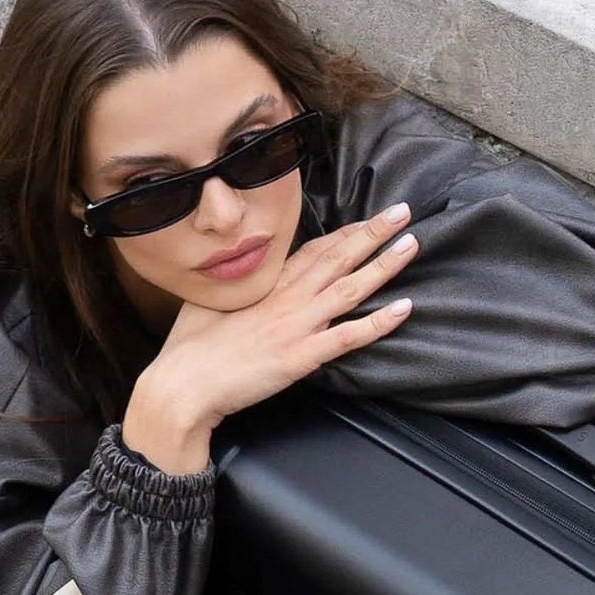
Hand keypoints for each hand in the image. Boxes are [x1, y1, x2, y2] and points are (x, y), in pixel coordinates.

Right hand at [127, 205, 417, 463]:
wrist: (184, 383)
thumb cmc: (191, 347)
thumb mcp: (213, 301)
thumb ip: (241, 288)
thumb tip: (249, 280)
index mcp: (266, 284)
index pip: (313, 250)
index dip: (344, 234)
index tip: (368, 220)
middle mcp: (286, 298)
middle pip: (337, 257)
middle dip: (372, 232)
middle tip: (402, 211)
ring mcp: (296, 324)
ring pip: (350, 288)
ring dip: (383, 264)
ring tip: (410, 243)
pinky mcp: (301, 355)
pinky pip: (348, 335)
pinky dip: (378, 323)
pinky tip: (404, 308)